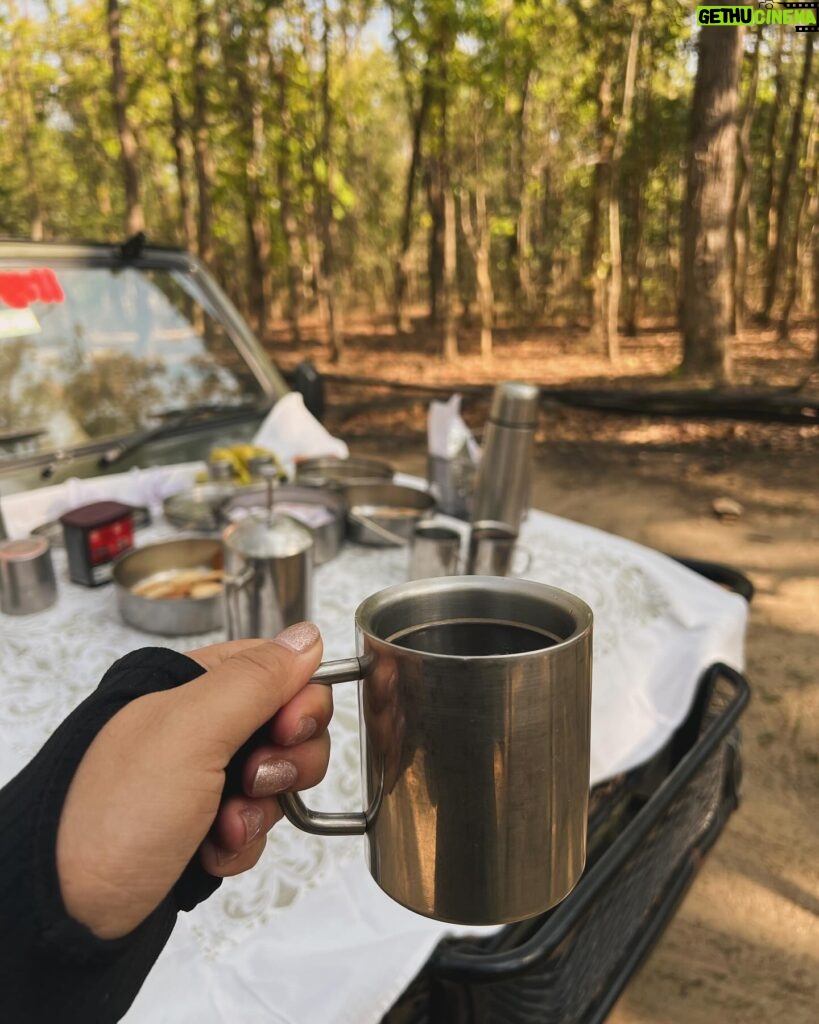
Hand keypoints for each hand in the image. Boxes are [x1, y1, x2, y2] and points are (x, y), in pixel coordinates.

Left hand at [56, 623, 329, 939]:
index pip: (277, 668)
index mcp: (191, 684)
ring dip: (262, 810)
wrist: (67, 912)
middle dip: (285, 761)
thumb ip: (255, 680)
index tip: (287, 730)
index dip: (298, 700)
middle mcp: (200, 725)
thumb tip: (307, 636)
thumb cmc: (114, 813)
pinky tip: (211, 853)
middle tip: (251, 781)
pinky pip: (256, 824)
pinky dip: (242, 843)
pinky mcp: (204, 824)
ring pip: (277, 780)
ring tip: (223, 828)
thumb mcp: (191, 731)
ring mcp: (202, 776)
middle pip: (288, 726)